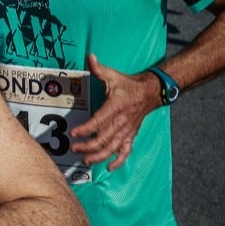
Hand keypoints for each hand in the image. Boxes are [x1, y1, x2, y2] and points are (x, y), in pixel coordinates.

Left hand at [70, 54, 157, 170]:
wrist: (151, 92)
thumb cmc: (128, 84)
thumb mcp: (112, 74)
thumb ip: (98, 69)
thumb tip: (90, 57)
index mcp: (115, 107)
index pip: (98, 122)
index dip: (86, 129)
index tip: (74, 133)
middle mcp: (121, 122)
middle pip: (104, 139)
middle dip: (88, 146)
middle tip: (74, 148)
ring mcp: (127, 130)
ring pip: (113, 148)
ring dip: (99, 156)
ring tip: (85, 160)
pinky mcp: (132, 135)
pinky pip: (127, 151)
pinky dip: (119, 160)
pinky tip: (110, 168)